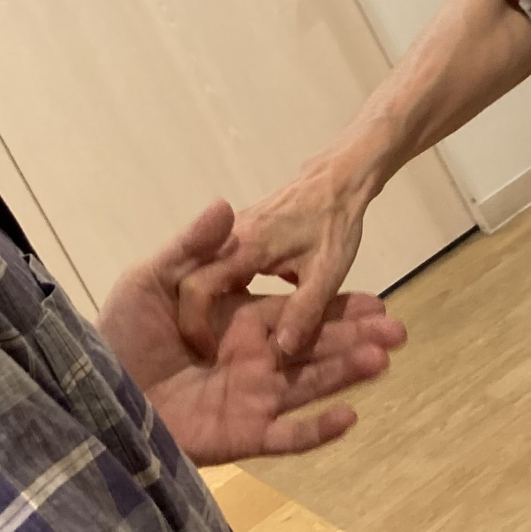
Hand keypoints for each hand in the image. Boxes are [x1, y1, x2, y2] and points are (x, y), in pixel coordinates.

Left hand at [99, 200, 402, 464]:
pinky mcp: (241, 436)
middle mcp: (255, 361)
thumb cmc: (120, 337)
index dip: (340, 306)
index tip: (379, 297)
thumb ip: (191, 247)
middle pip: (317, 349)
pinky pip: (287, 436)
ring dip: (346, 373)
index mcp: (240, 324)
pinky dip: (317, 429)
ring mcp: (251, 399)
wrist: (99, 395)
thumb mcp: (150, 282)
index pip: (301, 311)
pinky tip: (350, 416)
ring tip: (384, 360)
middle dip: (358, 339)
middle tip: (400, 330)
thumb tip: (224, 203)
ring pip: (310, 385)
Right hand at [175, 163, 371, 365]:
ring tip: (216, 340)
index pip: (198, 287)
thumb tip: (283, 349)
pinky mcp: (239, 232)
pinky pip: (218, 264)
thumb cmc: (334, 224)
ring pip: (203, 271)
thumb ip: (306, 310)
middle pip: (192, 280)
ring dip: (206, 305)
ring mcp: (232, 233)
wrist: (338, 179)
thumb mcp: (327, 272)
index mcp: (245, 248)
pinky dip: (221, 290)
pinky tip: (237, 312)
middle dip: (195, 318)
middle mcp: (228, 239)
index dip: (194, 322)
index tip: (206, 350)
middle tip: (206, 352)